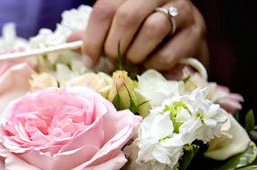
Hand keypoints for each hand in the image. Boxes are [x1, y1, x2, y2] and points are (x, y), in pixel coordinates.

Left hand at [82, 0, 207, 69]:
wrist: (182, 44)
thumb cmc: (142, 36)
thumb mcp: (117, 30)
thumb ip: (95, 34)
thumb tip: (69, 42)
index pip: (105, 8)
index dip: (92, 38)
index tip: (88, 59)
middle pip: (127, 17)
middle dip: (114, 46)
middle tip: (112, 60)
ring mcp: (182, 9)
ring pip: (151, 30)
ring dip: (135, 55)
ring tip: (133, 60)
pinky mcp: (196, 32)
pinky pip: (167, 54)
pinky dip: (153, 65)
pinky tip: (152, 64)